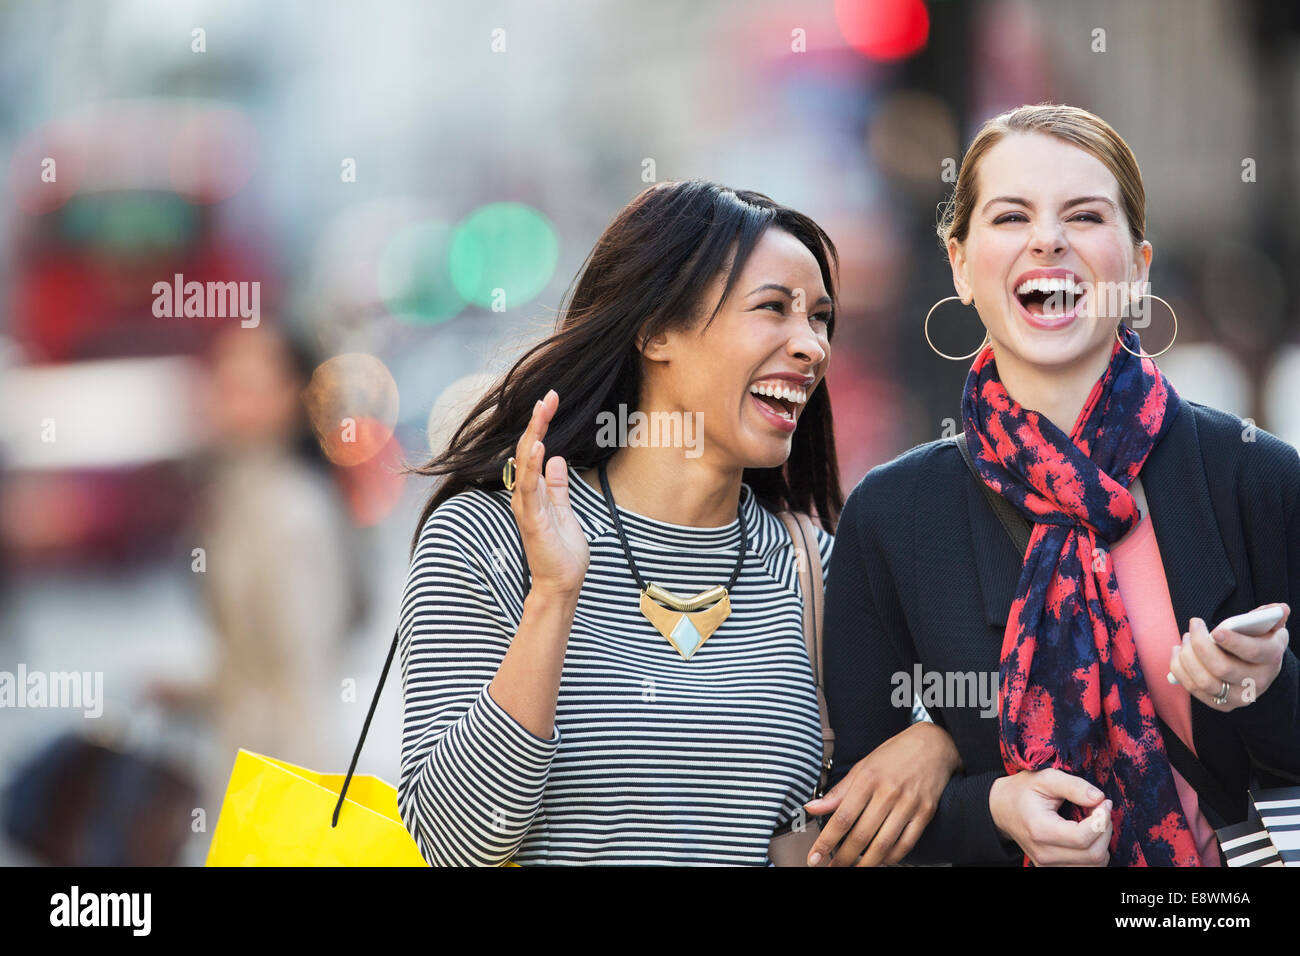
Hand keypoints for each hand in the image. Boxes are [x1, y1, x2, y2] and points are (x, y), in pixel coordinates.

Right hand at [510, 389, 588, 598]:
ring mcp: (527, 507)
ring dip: (533, 435)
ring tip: (542, 411)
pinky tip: (538, 447)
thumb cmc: (563, 551)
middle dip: (537, 422)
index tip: (551, 400)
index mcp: (533, 491)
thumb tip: (555, 459)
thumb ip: (558, 486)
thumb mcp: (564, 510)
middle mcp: (525, 496)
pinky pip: (530, 489)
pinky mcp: (533, 520)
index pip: (533, 450)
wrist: (562, 584)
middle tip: (549, 396)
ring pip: (525, 464)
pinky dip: (532, 467)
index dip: (540, 425)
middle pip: (526, 450)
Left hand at [803, 721, 960, 866]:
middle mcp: (888, 792)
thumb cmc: (894, 755)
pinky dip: (892, 858)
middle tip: (832, 868)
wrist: (933, 745)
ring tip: (853, 868)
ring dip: (866, 863)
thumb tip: (812, 807)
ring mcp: (908, 804)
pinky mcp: (925, 813)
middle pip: (861, 835)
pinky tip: (881, 861)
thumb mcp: (862, 766)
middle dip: (843, 858)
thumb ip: (838, 791)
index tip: (815, 858)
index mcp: (867, 779)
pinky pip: (906, 844)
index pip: (842, 817)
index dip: (826, 842)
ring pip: (883, 844)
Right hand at [989, 768, 1111, 865]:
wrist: (1002, 809)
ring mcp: (1047, 865)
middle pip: (1093, 854)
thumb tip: (1099, 798)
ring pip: (1094, 864)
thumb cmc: (1023, 791)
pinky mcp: (1053, 869)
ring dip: (1102, 841)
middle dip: (1104, 829)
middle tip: (1100, 809)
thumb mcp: (1045, 778)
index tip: (1104, 802)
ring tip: (1093, 822)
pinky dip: (1095, 851)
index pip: (1082, 837)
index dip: (1101, 819)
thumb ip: (1073, 785)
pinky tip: (1088, 834)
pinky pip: (1087, 868)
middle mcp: (1043, 853)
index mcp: (1039, 829)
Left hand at [1168, 604, 1289, 710]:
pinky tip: (1178, 652)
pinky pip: (1194, 689)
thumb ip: (1271, 616)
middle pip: (1222, 668)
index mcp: (1270, 658)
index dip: (1233, 641)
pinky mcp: (1223, 705)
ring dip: (1187, 657)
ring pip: (1205, 681)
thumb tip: (1280, 609)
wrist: (1258, 670)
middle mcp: (1257, 681)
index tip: (1215, 630)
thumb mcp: (1269, 628)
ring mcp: (1240, 697)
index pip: (1253, 651)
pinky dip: (1179, 669)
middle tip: (1194, 626)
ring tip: (1185, 638)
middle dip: (1200, 645)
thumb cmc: (1258, 641)